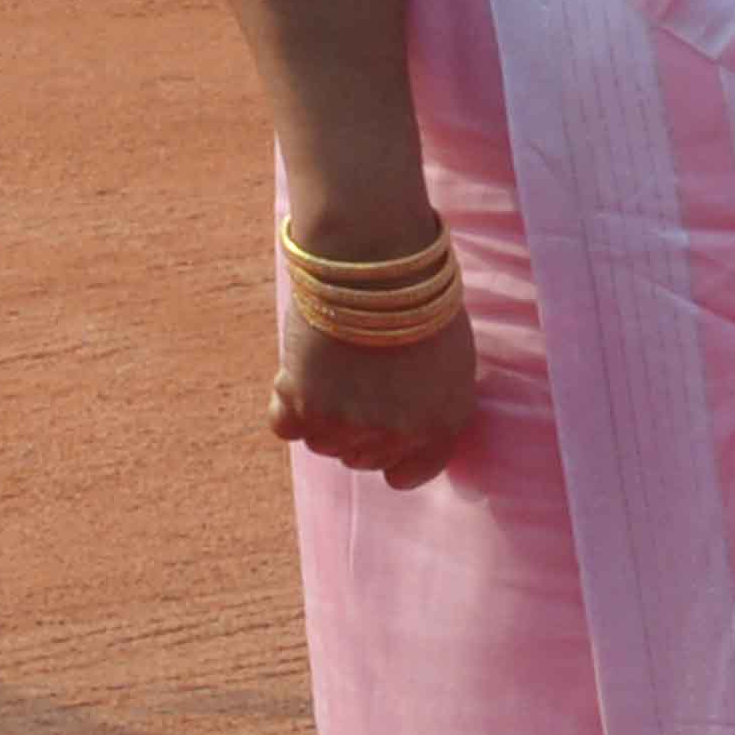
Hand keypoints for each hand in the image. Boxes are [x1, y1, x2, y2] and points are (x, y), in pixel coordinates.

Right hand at [277, 284, 484, 489]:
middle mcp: (396, 434)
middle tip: (353, 380)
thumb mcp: (450, 361)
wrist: (376, 260)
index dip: (391, 454)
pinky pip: (284, 425)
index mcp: (441, 425)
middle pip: (359, 458)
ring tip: (331, 363)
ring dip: (319, 412)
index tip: (378, 431)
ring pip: (320, 442)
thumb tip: (405, 429)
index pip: (408, 475)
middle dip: (354, 427)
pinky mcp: (304, 405)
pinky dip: (285, 402)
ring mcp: (349, 423)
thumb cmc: (417, 297)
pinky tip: (299, 369)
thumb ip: (431, 405)